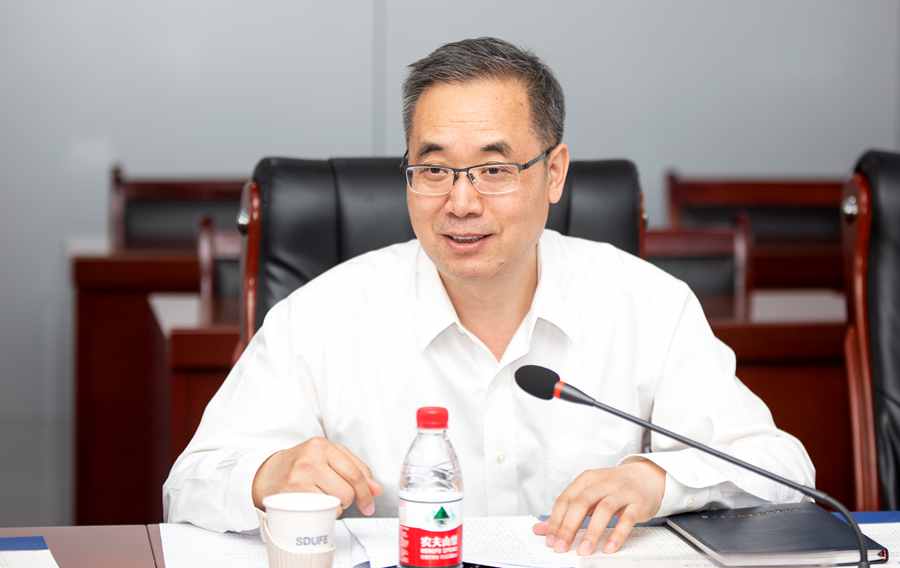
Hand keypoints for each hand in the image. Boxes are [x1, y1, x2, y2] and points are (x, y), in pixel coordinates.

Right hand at [252, 437, 382, 514]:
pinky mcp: (292, 493)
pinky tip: (316, 506)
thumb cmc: (299, 466)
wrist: (266, 474)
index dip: (366, 492)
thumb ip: (354, 469)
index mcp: (323, 445)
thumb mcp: (327, 459)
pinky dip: (324, 513)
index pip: (355, 471)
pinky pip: (321, 511)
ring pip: (336, 502)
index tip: (369, 504)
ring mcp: (300, 475)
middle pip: (348, 490)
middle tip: (339, 498)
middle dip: (349, 500)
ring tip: (324, 499)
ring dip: (336, 507)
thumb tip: (376, 489)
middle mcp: (311, 458)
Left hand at [533, 459, 664, 555]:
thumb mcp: (588, 494)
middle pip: (581, 503)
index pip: (565, 499)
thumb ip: (566, 512)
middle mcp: (603, 483)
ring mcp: (622, 492)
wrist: (647, 476)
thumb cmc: (613, 488)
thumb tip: (541, 529)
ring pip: (604, 510)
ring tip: (584, 550)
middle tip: (562, 547)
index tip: (550, 540)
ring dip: (592, 532)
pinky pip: (627, 518)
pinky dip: (617, 534)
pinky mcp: (638, 503)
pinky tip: (609, 547)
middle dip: (569, 527)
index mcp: (586, 479)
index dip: (556, 520)